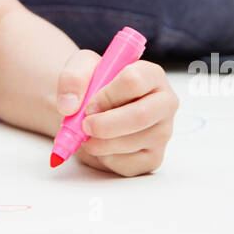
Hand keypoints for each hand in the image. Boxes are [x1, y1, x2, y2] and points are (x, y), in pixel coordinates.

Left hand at [55, 50, 177, 176]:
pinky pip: (127, 164)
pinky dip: (105, 158)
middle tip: (84, 127)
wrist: (92, 110)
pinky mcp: (153, 158)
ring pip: (131, 143)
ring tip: (87, 135)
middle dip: (106, 125)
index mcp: (151, 75)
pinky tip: (101, 146)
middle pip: (140, 116)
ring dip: (100, 143)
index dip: (106, 95)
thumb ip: (72, 79)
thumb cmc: (93, 86)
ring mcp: (162, 133)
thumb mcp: (80, 68)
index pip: (133, 81)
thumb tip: (69, 105)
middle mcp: (164, 103)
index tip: (89, 105)